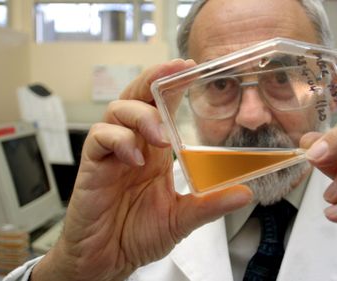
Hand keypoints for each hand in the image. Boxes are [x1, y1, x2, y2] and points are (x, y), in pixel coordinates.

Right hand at [32, 59, 252, 280]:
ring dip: (141, 115)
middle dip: (154, 78)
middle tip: (175, 69)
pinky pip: (98, 139)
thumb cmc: (136, 235)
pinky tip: (134, 157)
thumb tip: (244, 194)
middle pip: (137, 96)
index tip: (192, 67)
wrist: (107, 260)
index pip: (162, 106)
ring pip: (117, 110)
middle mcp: (133, 145)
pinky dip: (117, 140)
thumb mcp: (181, 219)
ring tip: (160, 135)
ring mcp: (111, 154)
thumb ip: (209, 205)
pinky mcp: (92, 167)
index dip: (173, 84)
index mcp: (154, 150)